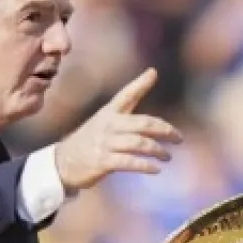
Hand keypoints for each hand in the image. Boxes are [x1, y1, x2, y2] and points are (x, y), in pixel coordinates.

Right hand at [54, 68, 182, 190]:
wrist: (63, 161)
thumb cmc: (90, 140)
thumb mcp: (105, 121)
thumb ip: (126, 110)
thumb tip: (149, 100)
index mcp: (109, 112)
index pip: (126, 95)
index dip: (140, 83)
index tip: (153, 73)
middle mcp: (109, 124)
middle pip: (143, 123)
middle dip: (165, 130)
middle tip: (179, 138)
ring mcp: (106, 143)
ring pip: (139, 143)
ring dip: (158, 150)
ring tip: (168, 156)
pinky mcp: (104, 161)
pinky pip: (129, 162)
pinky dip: (145, 166)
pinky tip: (156, 169)